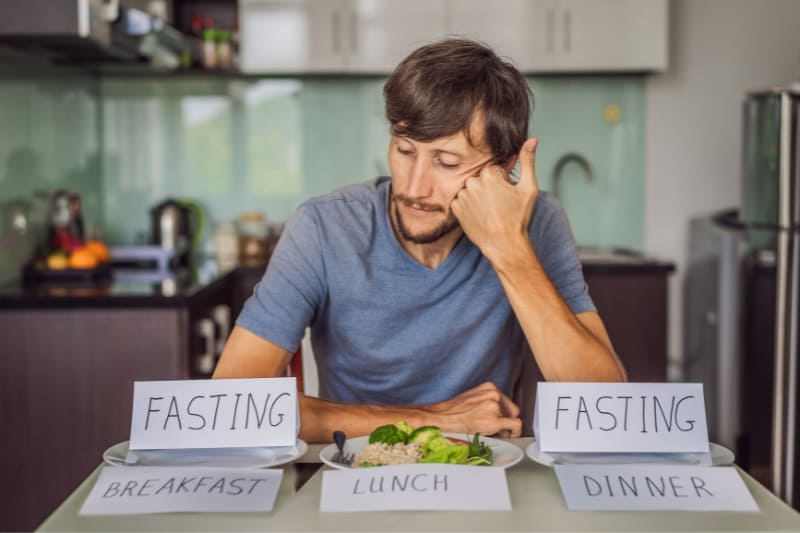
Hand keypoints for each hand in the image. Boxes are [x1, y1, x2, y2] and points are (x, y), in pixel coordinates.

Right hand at [423, 381, 521, 437]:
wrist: (441, 418)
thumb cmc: (453, 412)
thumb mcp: (474, 400)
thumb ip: (488, 403)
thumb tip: (500, 415)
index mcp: (489, 387)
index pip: (507, 401)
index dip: (506, 414)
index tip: (503, 421)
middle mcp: (494, 393)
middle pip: (513, 409)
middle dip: (507, 421)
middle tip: (498, 430)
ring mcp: (495, 406)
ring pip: (513, 418)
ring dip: (505, 427)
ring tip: (491, 432)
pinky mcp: (495, 419)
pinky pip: (515, 425)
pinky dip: (514, 433)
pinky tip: (507, 436)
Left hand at [450, 138, 539, 260]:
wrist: (503, 244)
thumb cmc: (518, 218)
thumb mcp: (528, 188)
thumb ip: (528, 161)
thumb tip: (532, 140)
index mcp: (489, 175)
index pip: (494, 170)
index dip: (502, 181)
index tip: (506, 194)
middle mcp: (473, 182)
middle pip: (481, 178)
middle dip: (489, 187)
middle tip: (499, 204)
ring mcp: (462, 196)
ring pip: (471, 189)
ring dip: (478, 196)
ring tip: (490, 211)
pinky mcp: (455, 208)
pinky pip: (462, 200)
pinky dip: (469, 206)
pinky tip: (480, 215)